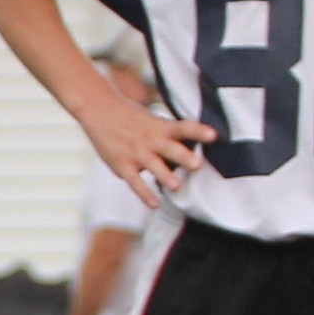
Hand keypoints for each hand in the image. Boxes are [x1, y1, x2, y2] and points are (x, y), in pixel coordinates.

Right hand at [80, 87, 218, 205]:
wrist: (100, 109)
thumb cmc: (132, 118)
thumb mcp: (153, 120)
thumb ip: (170, 136)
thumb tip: (192, 152)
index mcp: (162, 127)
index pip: (184, 128)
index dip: (199, 131)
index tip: (214, 136)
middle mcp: (151, 140)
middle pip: (171, 148)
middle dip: (184, 157)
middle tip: (197, 164)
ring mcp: (136, 153)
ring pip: (154, 166)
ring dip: (165, 176)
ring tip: (176, 186)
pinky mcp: (123, 165)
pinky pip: (135, 182)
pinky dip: (144, 194)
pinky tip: (155, 204)